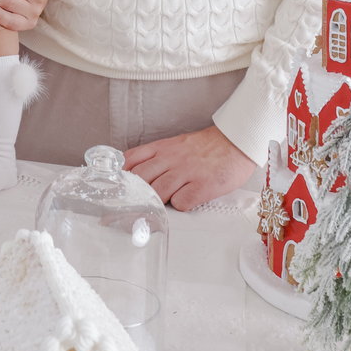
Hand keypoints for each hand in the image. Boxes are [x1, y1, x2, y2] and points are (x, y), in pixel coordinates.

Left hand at [125, 125, 255, 210]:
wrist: (236, 142)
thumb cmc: (207, 147)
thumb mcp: (176, 145)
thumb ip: (157, 157)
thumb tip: (137, 174)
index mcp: (163, 148)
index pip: (131, 160)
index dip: (120, 176)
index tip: (114, 189)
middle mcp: (171, 159)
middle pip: (141, 178)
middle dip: (134, 194)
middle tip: (131, 207)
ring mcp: (186, 172)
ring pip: (157, 192)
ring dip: (155, 203)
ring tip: (159, 208)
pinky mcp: (202, 185)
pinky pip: (182, 202)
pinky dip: (179, 206)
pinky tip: (185, 202)